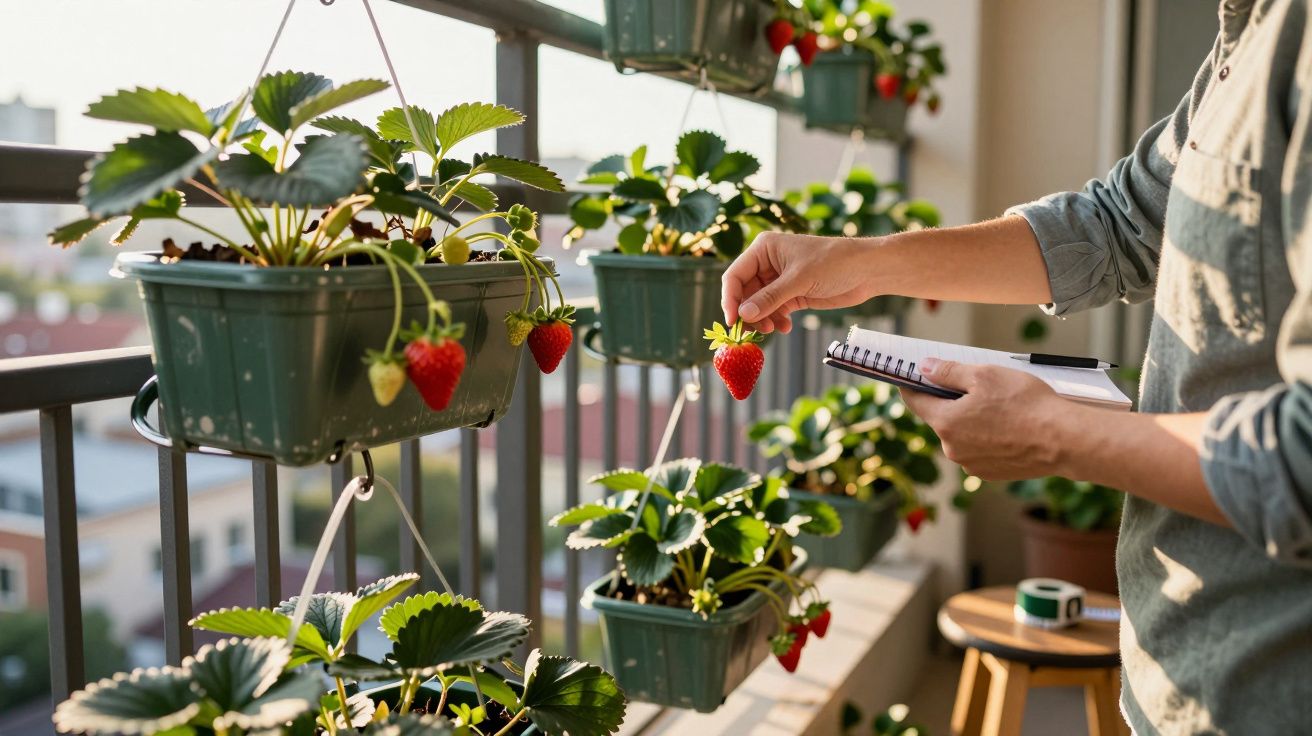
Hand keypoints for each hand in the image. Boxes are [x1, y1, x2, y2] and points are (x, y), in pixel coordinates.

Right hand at [721, 233, 878, 332]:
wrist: (867, 270)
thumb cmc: (834, 262)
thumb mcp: (799, 280)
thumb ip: (770, 298)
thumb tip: (743, 314)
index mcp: (763, 249)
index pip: (735, 276)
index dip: (730, 299)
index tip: (732, 322)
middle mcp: (767, 263)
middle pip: (745, 294)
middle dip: (749, 313)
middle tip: (757, 331)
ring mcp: (779, 280)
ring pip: (758, 305)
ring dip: (763, 319)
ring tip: (774, 329)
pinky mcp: (792, 294)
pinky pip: (774, 311)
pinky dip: (776, 321)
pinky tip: (786, 327)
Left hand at [899, 358, 1073, 479]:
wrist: (1063, 440)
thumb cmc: (1026, 404)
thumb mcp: (985, 375)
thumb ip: (949, 372)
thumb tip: (925, 368)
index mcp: (946, 422)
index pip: (915, 401)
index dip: (913, 385)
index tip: (914, 376)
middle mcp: (952, 448)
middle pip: (941, 418)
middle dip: (953, 402)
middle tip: (979, 388)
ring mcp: (970, 464)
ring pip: (961, 435)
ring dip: (972, 421)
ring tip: (1001, 409)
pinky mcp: (989, 473)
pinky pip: (979, 450)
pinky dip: (988, 438)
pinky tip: (1009, 428)